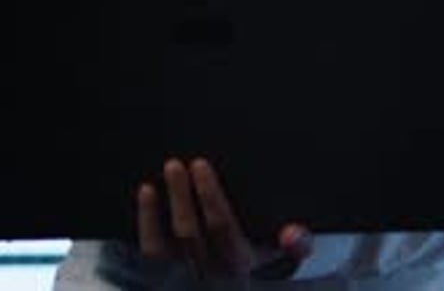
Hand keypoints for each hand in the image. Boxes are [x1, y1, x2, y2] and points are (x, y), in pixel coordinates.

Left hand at [137, 157, 312, 279]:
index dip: (209, 197)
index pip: (222, 229)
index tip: (200, 165)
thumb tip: (293, 234)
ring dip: (160, 209)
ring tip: (161, 175)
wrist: (234, 279)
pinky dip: (146, 222)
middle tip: (174, 164)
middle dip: (182, 197)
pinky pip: (150, 252)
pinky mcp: (163, 273)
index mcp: (239, 263)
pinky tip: (146, 192)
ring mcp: (183, 274)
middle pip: (190, 235)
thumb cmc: (260, 248)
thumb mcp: (282, 249)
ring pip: (165, 246)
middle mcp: (209, 272)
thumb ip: (298, 242)